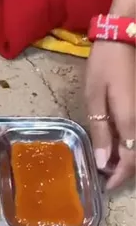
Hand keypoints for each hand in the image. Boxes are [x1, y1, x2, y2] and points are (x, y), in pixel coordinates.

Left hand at [85, 41, 135, 189]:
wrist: (126, 38)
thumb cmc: (105, 66)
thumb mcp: (94, 98)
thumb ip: (100, 130)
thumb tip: (102, 161)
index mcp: (130, 121)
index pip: (130, 161)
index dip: (119, 177)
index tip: (106, 187)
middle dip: (124, 171)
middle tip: (105, 177)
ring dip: (127, 158)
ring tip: (107, 162)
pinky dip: (131, 143)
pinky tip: (116, 143)